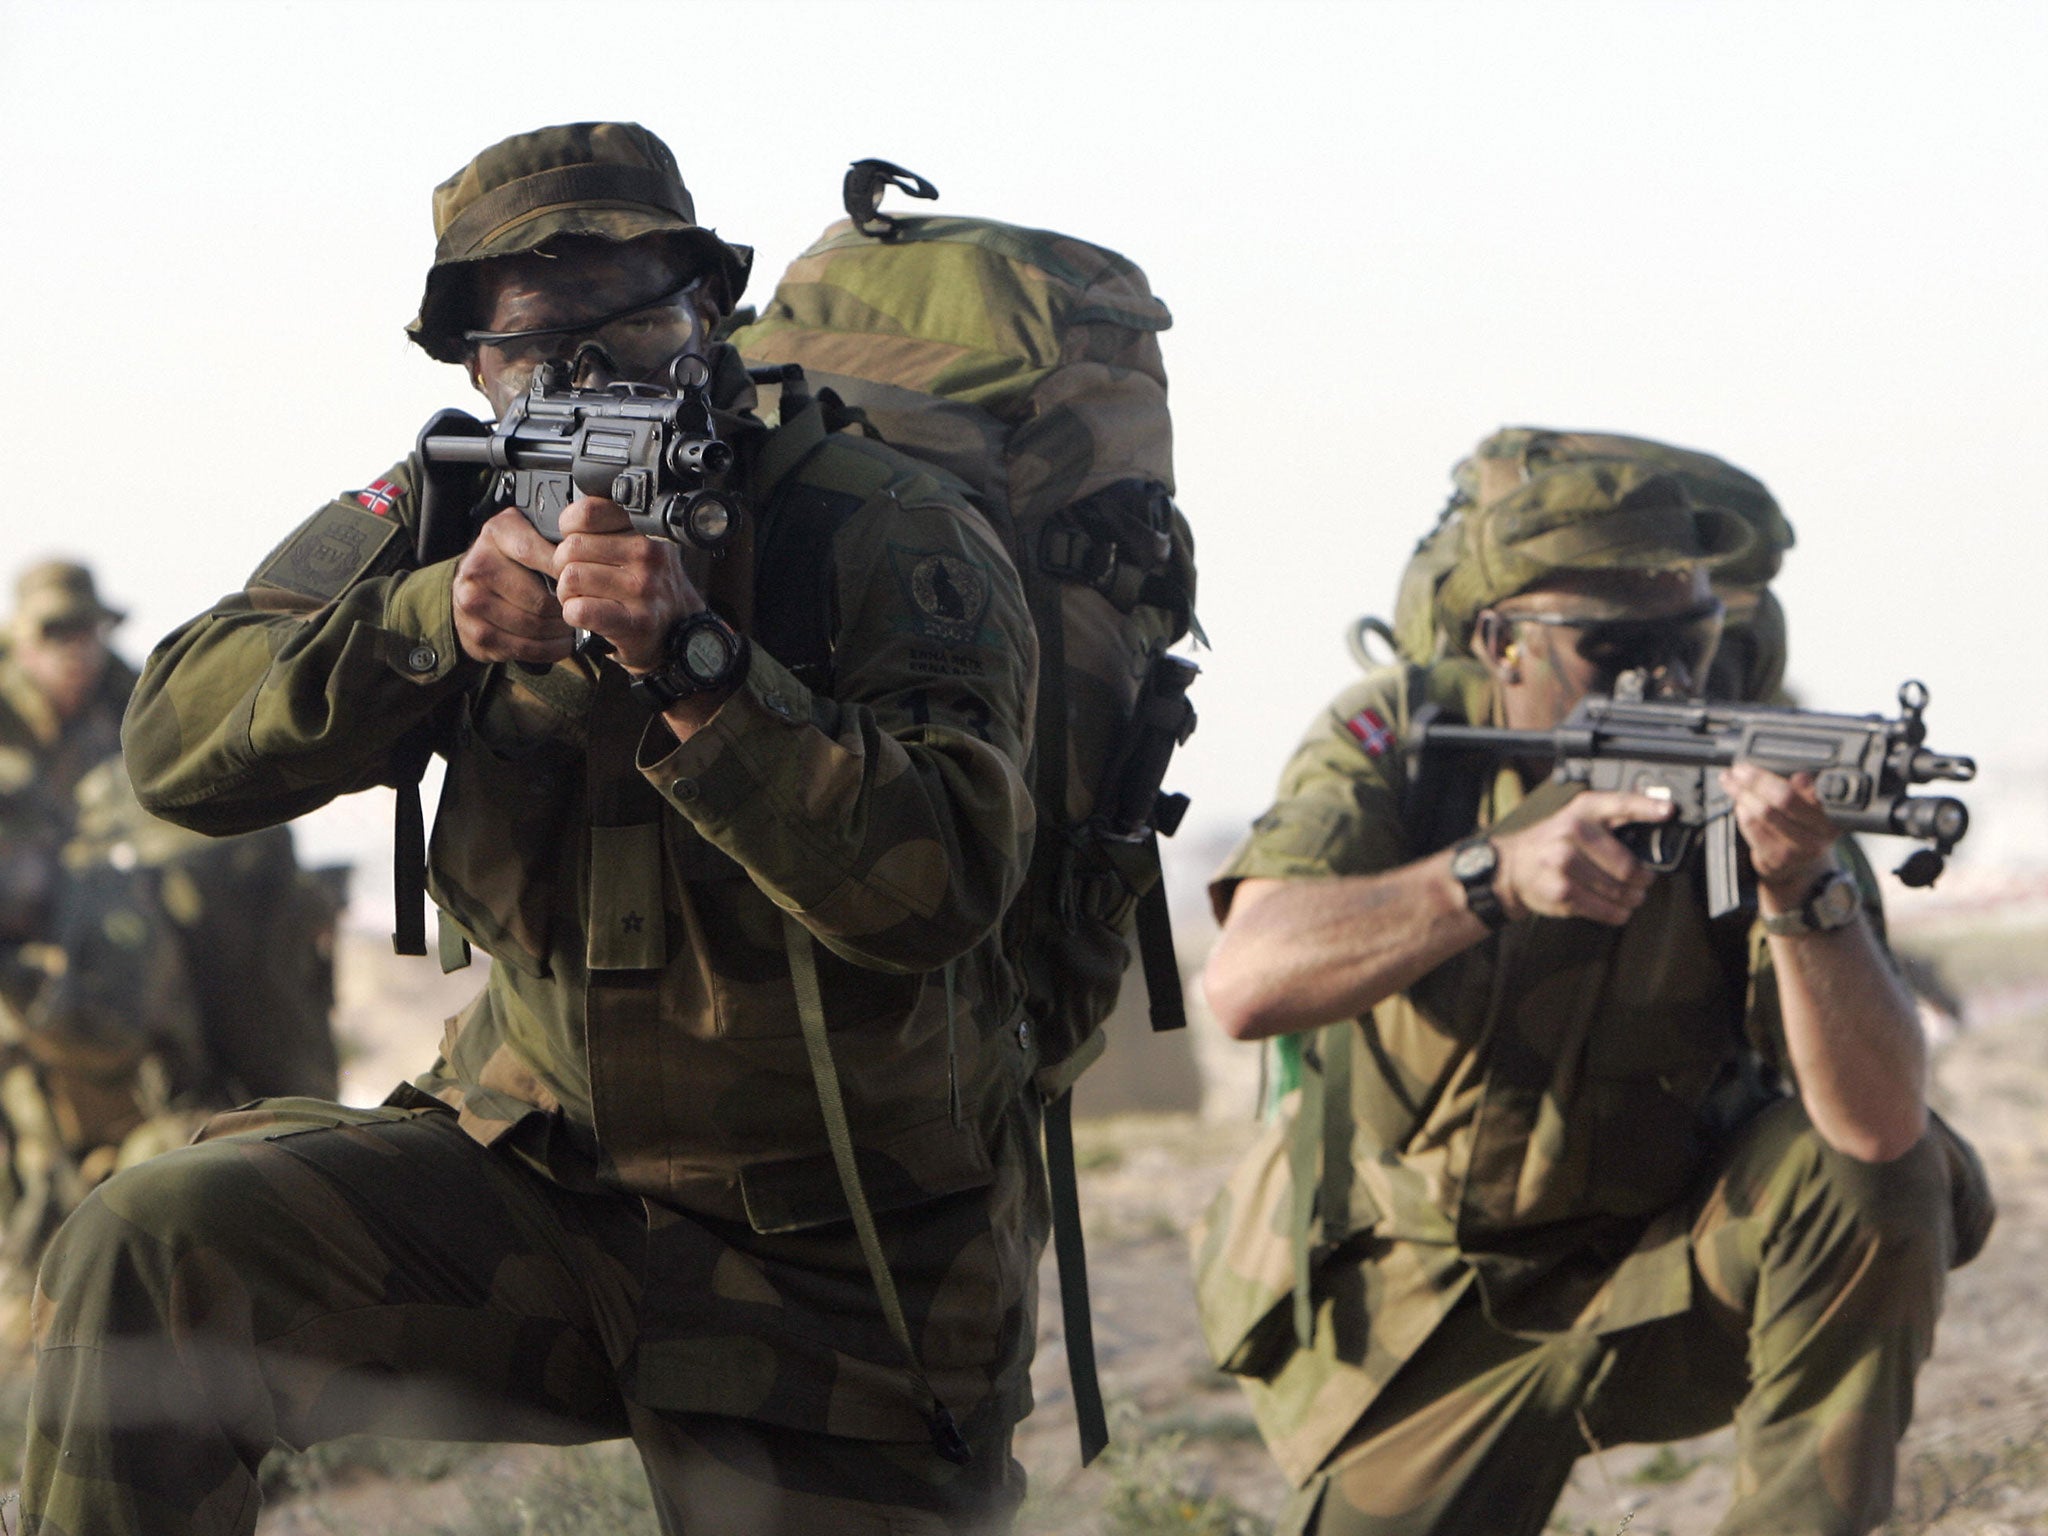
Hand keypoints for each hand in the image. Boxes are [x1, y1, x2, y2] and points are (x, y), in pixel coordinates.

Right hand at [452, 508, 573, 663]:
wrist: (473, 587)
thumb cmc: (516, 559)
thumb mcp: (533, 535)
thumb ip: (558, 540)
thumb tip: (589, 555)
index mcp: (497, 533)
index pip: (535, 554)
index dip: (565, 572)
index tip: (584, 581)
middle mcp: (477, 566)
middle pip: (539, 599)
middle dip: (567, 609)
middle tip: (581, 611)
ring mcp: (471, 602)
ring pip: (534, 627)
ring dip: (561, 631)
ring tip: (571, 625)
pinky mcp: (476, 634)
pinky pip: (525, 648)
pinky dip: (550, 649)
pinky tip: (560, 642)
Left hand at [553, 496, 703, 669]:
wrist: (678, 630)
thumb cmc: (648, 586)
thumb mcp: (636, 546)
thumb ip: (601, 528)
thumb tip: (552, 525)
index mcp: (645, 529)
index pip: (588, 512)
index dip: (569, 527)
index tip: (577, 539)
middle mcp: (648, 554)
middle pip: (571, 547)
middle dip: (563, 565)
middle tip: (580, 577)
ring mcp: (643, 589)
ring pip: (571, 578)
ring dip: (567, 592)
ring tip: (584, 596)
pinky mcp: (634, 622)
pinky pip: (579, 610)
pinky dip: (573, 614)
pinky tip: (588, 614)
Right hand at [1492, 790, 1673, 924]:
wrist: (1513, 866)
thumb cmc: (1554, 841)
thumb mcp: (1577, 818)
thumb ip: (1614, 819)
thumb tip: (1658, 823)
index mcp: (1582, 810)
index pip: (1620, 803)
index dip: (1647, 807)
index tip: (1669, 811)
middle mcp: (1571, 832)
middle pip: (1628, 866)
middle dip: (1643, 879)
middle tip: (1644, 882)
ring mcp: (1563, 863)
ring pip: (1619, 891)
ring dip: (1633, 899)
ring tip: (1632, 897)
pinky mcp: (1561, 892)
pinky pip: (1605, 909)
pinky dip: (1618, 913)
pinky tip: (1618, 909)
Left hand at [1723, 762, 1837, 901]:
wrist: (1796, 863)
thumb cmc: (1799, 822)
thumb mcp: (1808, 801)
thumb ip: (1801, 785)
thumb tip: (1797, 774)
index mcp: (1835, 810)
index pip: (1812, 787)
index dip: (1786, 775)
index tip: (1760, 763)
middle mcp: (1824, 830)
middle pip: (1785, 798)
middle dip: (1756, 780)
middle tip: (1738, 770)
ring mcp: (1802, 847)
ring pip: (1765, 813)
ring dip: (1743, 794)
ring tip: (1731, 783)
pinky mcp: (1780, 858)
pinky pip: (1753, 829)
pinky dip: (1742, 813)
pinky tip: (1739, 805)